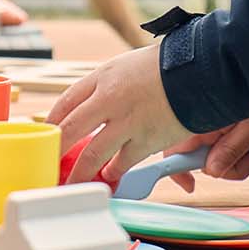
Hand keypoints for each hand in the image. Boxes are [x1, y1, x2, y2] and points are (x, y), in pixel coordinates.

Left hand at [47, 43, 192, 185]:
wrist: (201, 71)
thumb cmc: (167, 67)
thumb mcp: (127, 66)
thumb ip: (107, 86)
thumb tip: (91, 107)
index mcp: (102, 77)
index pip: (65, 102)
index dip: (52, 122)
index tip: (46, 135)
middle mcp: (108, 99)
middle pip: (69, 129)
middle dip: (56, 150)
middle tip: (50, 163)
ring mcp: (126, 121)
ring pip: (91, 154)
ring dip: (80, 173)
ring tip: (72, 183)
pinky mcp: (145, 140)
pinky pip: (121, 163)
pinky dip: (113, 172)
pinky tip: (110, 176)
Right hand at [161, 119, 248, 191]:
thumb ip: (231, 149)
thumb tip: (213, 171)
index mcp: (198, 122)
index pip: (174, 152)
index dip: (177, 172)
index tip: (190, 185)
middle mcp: (202, 123)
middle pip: (209, 160)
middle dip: (237, 166)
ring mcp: (214, 123)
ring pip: (225, 156)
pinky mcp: (227, 122)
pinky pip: (234, 145)